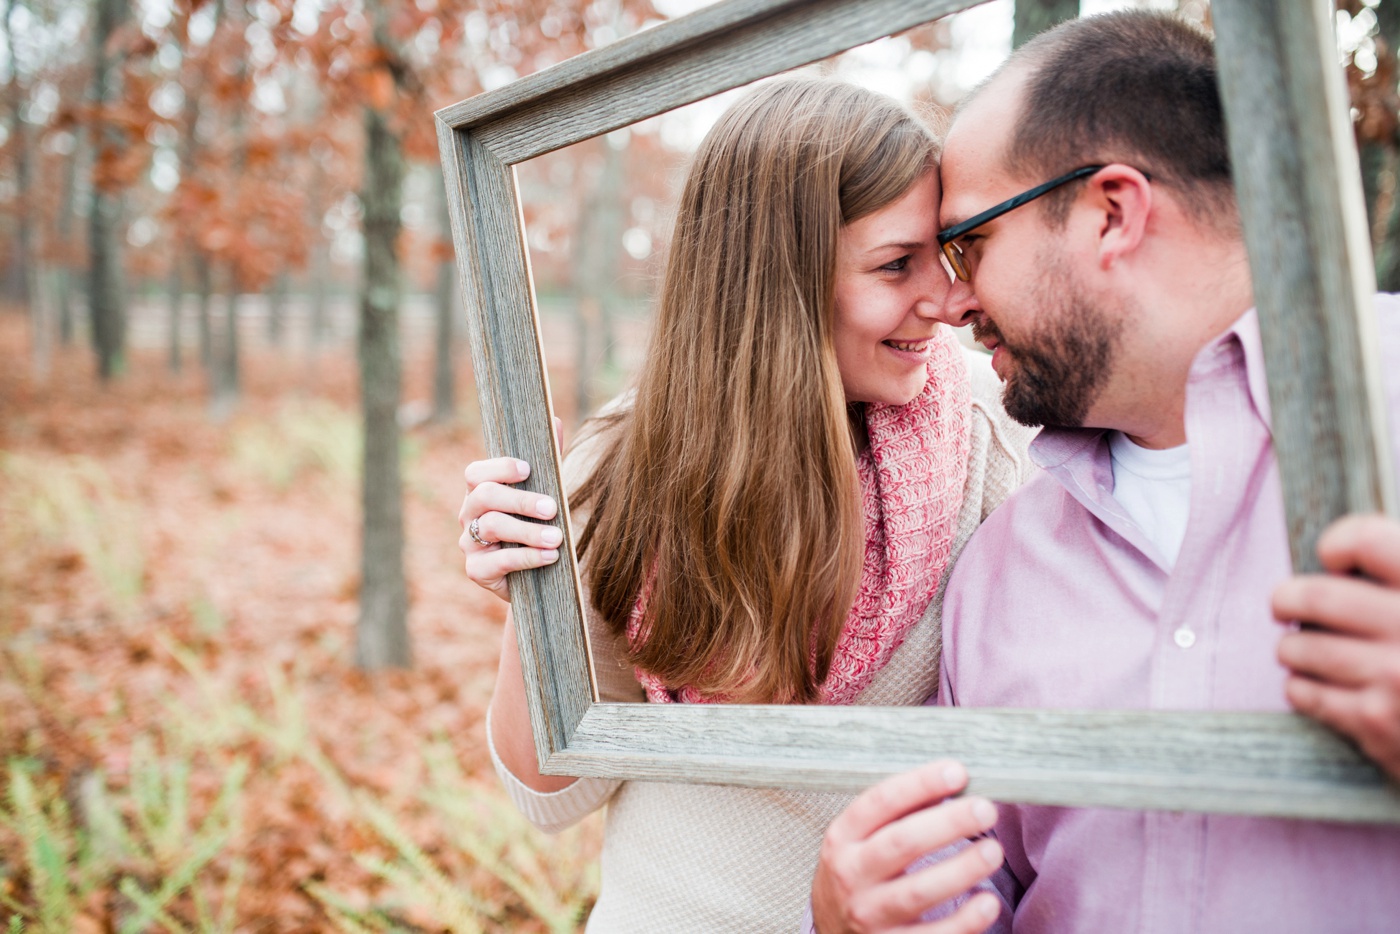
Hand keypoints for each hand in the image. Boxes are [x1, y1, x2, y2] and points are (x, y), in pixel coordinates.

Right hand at [457, 420, 565, 600]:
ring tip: (557, 537)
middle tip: (553, 508)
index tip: (528, 470)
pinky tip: (551, 556)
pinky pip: (497, 562)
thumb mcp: (545, 495)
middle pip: (484, 496)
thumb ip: (548, 462)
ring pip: (490, 526)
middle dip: (520, 500)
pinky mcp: (477, 571)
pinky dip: (527, 558)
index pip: (476, 473)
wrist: (538, 577)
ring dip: (527, 531)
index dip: (499, 468)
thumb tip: (556, 421)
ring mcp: (469, 543)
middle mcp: (469, 514)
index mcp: (481, 492)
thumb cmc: (538, 527)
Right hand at [812, 761, 1004, 933]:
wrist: (832, 930)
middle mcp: (851, 874)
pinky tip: (988, 903)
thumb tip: (953, 778)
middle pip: (901, 844)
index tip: (958, 772)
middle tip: (986, 809)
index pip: (880, 802)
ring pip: (916, 892)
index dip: (920, 784)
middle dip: (947, 824)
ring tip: (993, 851)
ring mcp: (869, 914)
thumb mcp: (862, 837)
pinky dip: (963, 922)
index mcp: (843, 836)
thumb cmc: (860, 871)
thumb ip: (901, 810)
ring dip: (960, 870)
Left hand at [1273, 514, 1399, 780]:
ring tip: (1298, 649)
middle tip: (1284, 604)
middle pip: (1316, 596)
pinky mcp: (1376, 721)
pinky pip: (1304, 692)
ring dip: (1292, 647)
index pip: (1366, 539)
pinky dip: (1300, 687)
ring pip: (1300, 647)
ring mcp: (1394, 676)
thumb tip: (1344, 565)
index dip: (1339, 544)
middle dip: (1288, 598)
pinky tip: (1312, 684)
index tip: (1333, 559)